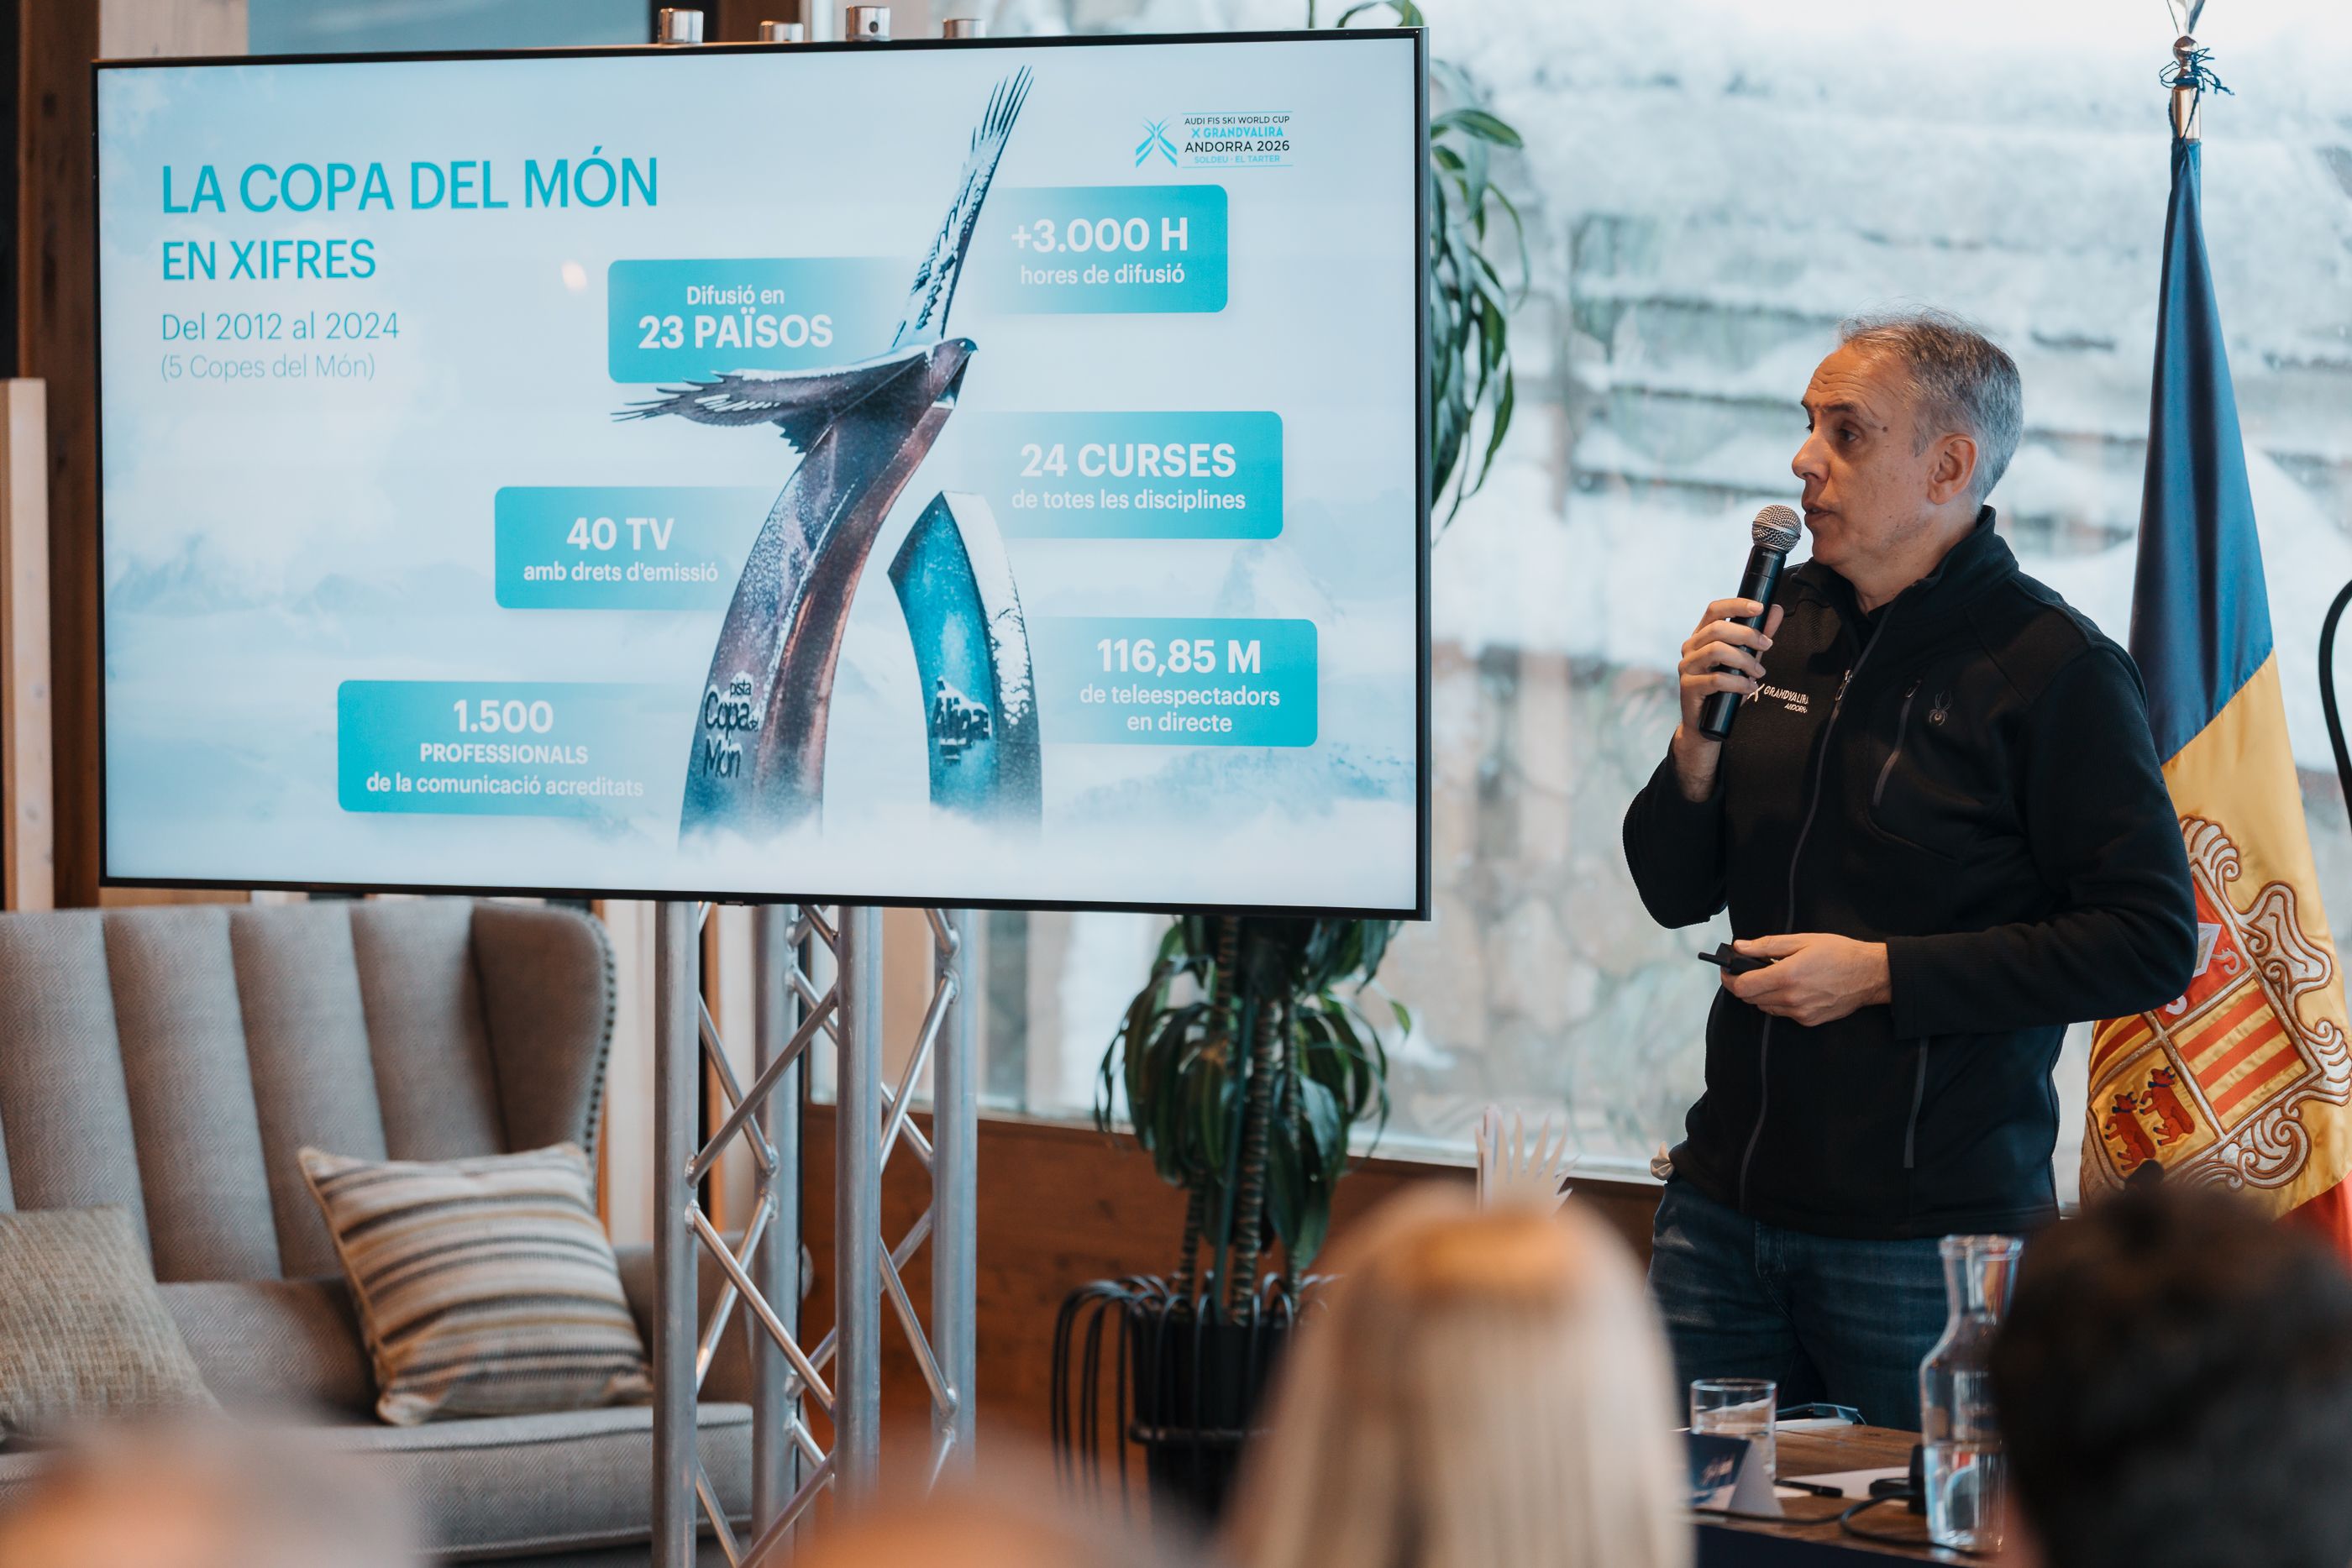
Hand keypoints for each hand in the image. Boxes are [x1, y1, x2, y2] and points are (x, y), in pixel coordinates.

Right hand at [1670, 599, 1785, 799]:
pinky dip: (1738, 682)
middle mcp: (1691, 648)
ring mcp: (1687, 667)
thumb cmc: (1726, 689)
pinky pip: (1716, 679)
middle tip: (1767, 646)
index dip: (1736, 605)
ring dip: (1744, 660)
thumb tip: (1774, 610)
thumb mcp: (1746, 659)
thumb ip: (1758, 636)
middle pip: (1718, 629)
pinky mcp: (1688, 687)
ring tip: (1758, 673)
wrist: (1707, 724)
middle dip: (1748, 635)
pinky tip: (1749, 688)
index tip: (1759, 608)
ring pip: (1716, 651)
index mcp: (1702, 636)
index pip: (1714, 609)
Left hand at [1723, 933, 1889, 1026]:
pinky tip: (1791, 988)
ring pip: (1764, 1007)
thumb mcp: (1802, 941)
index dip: (1728, 977)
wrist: (1871, 975)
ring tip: (1773, 976)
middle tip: (1749, 969)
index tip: (1726, 969)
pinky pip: (1782, 1013)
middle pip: (1750, 998)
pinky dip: (1778, 1001)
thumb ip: (1766, 945)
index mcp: (1787, 976)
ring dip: (1761, 993)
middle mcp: (1791, 998)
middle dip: (1743, 984)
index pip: (1742, 986)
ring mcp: (1800, 1013)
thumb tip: (1739, 947)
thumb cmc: (1839, 953)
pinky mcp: (1809, 1020)